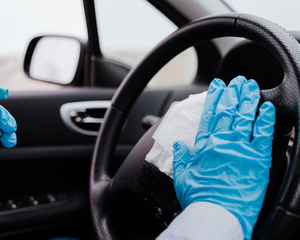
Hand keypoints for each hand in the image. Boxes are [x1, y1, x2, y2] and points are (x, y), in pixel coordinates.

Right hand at [173, 76, 274, 238]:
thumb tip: (177, 145)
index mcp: (204, 146)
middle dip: (233, 93)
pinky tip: (266, 108)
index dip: (214, 98)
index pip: (209, 115)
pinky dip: (265, 119)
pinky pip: (263, 135)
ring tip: (251, 86)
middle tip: (238, 81)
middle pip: (228, 112)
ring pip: (244, 117)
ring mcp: (240, 149)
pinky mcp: (257, 160)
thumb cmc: (199, 197)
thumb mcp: (182, 176)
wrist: (216, 214)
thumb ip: (180, 157)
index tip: (218, 86)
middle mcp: (221, 142)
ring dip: (248, 100)